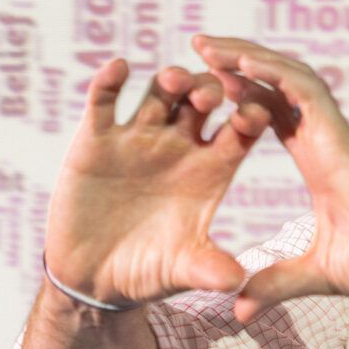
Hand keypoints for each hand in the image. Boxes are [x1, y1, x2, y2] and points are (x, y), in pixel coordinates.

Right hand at [41, 55, 276, 306]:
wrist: (91, 277)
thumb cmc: (145, 272)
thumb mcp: (180, 270)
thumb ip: (208, 269)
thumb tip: (238, 280)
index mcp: (210, 169)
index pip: (240, 131)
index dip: (250, 117)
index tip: (256, 113)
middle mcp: (178, 145)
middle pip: (203, 100)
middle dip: (209, 90)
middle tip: (211, 95)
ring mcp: (138, 137)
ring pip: (159, 92)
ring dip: (168, 79)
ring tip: (174, 81)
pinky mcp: (97, 138)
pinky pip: (103, 101)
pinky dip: (108, 81)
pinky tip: (118, 68)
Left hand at [190, 35, 348, 323]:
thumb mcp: (314, 274)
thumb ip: (274, 284)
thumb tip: (237, 309)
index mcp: (316, 158)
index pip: (271, 112)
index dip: (242, 93)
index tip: (206, 84)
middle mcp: (321, 138)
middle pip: (273, 84)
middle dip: (236, 63)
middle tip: (196, 47)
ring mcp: (332, 133)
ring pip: (286, 77)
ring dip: (246, 57)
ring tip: (207, 44)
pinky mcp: (341, 136)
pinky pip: (302, 91)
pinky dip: (272, 72)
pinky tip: (240, 61)